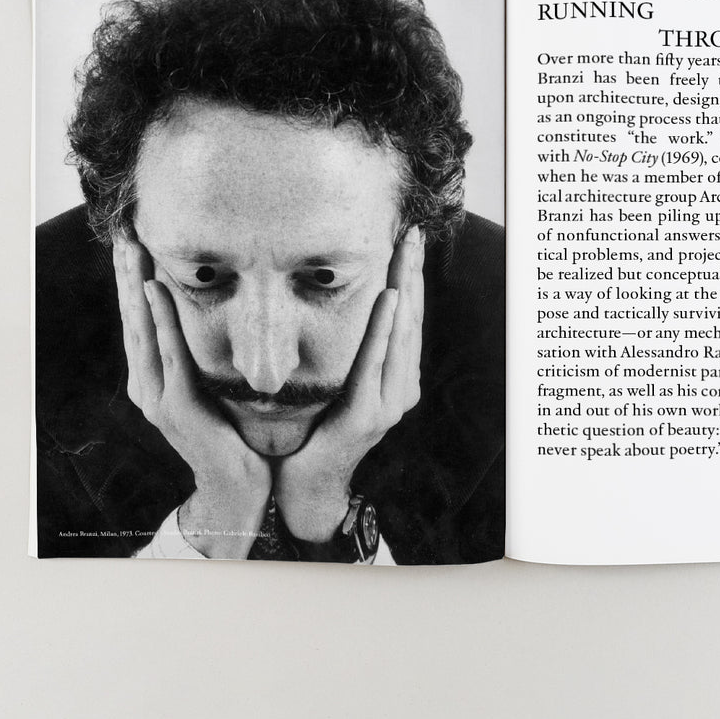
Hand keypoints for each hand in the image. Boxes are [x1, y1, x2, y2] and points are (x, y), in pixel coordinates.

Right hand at [113, 236, 270, 558]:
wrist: (238, 486)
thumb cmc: (232, 434)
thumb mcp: (211, 387)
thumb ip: (200, 357)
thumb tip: (212, 315)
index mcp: (152, 379)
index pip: (139, 320)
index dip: (130, 281)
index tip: (130, 242)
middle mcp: (146, 385)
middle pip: (131, 318)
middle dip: (125, 273)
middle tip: (122, 231)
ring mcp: (157, 396)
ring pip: (141, 328)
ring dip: (134, 285)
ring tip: (131, 248)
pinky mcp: (177, 406)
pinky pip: (170, 352)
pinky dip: (161, 319)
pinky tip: (154, 289)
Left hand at [274, 226, 425, 540]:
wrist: (305, 486)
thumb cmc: (316, 430)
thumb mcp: (340, 382)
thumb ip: (353, 351)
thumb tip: (346, 302)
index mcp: (398, 379)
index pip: (409, 318)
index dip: (411, 276)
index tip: (409, 237)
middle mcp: (402, 389)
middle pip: (411, 320)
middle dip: (413, 273)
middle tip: (414, 232)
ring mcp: (389, 404)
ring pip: (401, 336)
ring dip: (404, 289)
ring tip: (404, 253)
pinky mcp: (368, 416)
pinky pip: (376, 363)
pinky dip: (384, 329)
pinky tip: (389, 299)